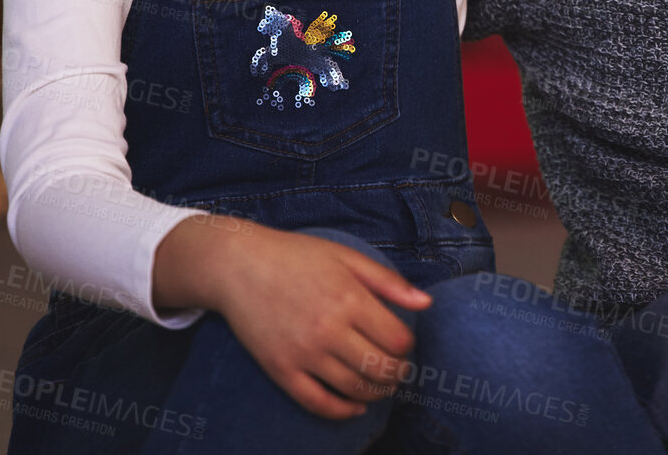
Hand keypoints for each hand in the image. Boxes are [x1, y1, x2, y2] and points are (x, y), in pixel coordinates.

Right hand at [167, 219, 431, 419]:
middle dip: (397, 373)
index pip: (396, 340)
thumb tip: (426, 303)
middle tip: (399, 369)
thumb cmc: (297, 257)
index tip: (402, 342)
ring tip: (382, 385)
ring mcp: (304, 353)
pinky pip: (318, 403)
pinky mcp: (281, 370)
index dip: (407, 346)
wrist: (240, 266)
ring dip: (376, 392)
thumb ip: (389, 281)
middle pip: (380, 368)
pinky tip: (355, 407)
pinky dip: (342, 411)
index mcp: (349, 298)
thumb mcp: (346, 257)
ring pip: (354, 388)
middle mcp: (329, 329)